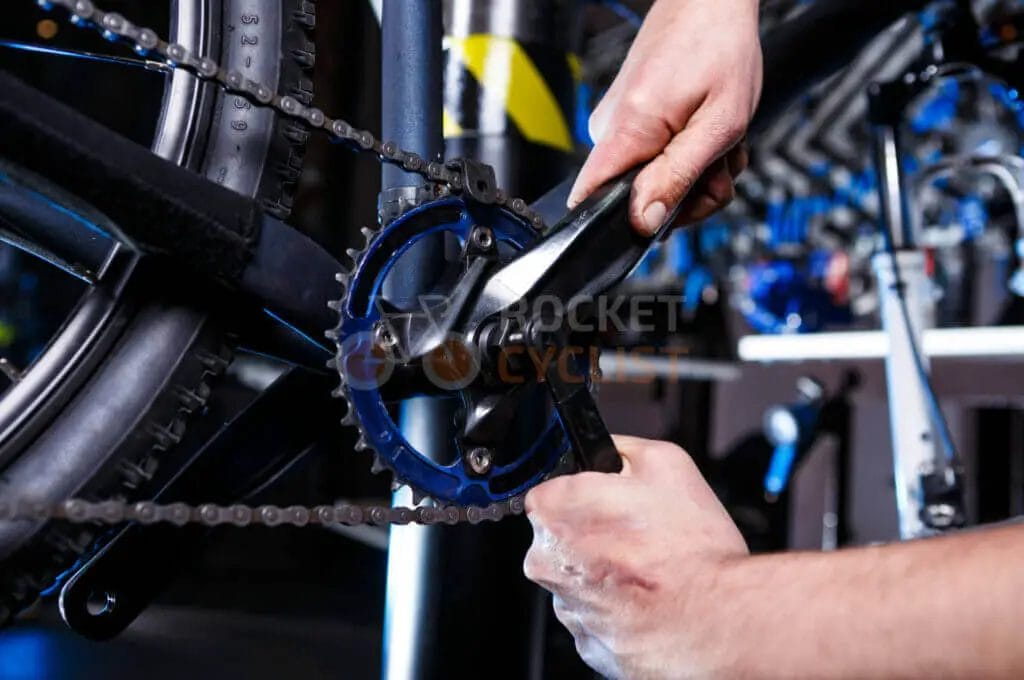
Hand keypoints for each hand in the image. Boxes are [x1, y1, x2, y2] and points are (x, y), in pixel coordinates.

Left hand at [523, 436, 748, 678]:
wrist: (719, 622)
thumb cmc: (692, 549)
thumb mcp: (664, 461)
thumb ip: (618, 448)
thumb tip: (603, 449)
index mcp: (555, 511)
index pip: (548, 491)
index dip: (584, 493)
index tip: (609, 502)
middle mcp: (548, 562)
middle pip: (561, 537)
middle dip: (594, 534)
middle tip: (639, 536)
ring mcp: (567, 607)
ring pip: (580, 579)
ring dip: (608, 574)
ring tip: (652, 571)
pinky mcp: (588, 644)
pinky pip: (597, 616)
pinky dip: (619, 608)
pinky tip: (650, 600)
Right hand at [569, 0, 762, 234]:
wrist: (709, 1)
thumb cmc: (718, 47)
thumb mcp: (719, 124)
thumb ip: (680, 177)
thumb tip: (644, 222)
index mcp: (626, 132)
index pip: (591, 200)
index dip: (631, 221)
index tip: (672, 209)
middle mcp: (608, 130)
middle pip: (636, 199)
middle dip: (689, 194)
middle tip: (720, 165)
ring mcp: (614, 124)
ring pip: (653, 181)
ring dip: (696, 173)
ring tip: (718, 141)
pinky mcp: (624, 121)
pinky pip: (653, 160)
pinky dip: (686, 156)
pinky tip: (704, 133)